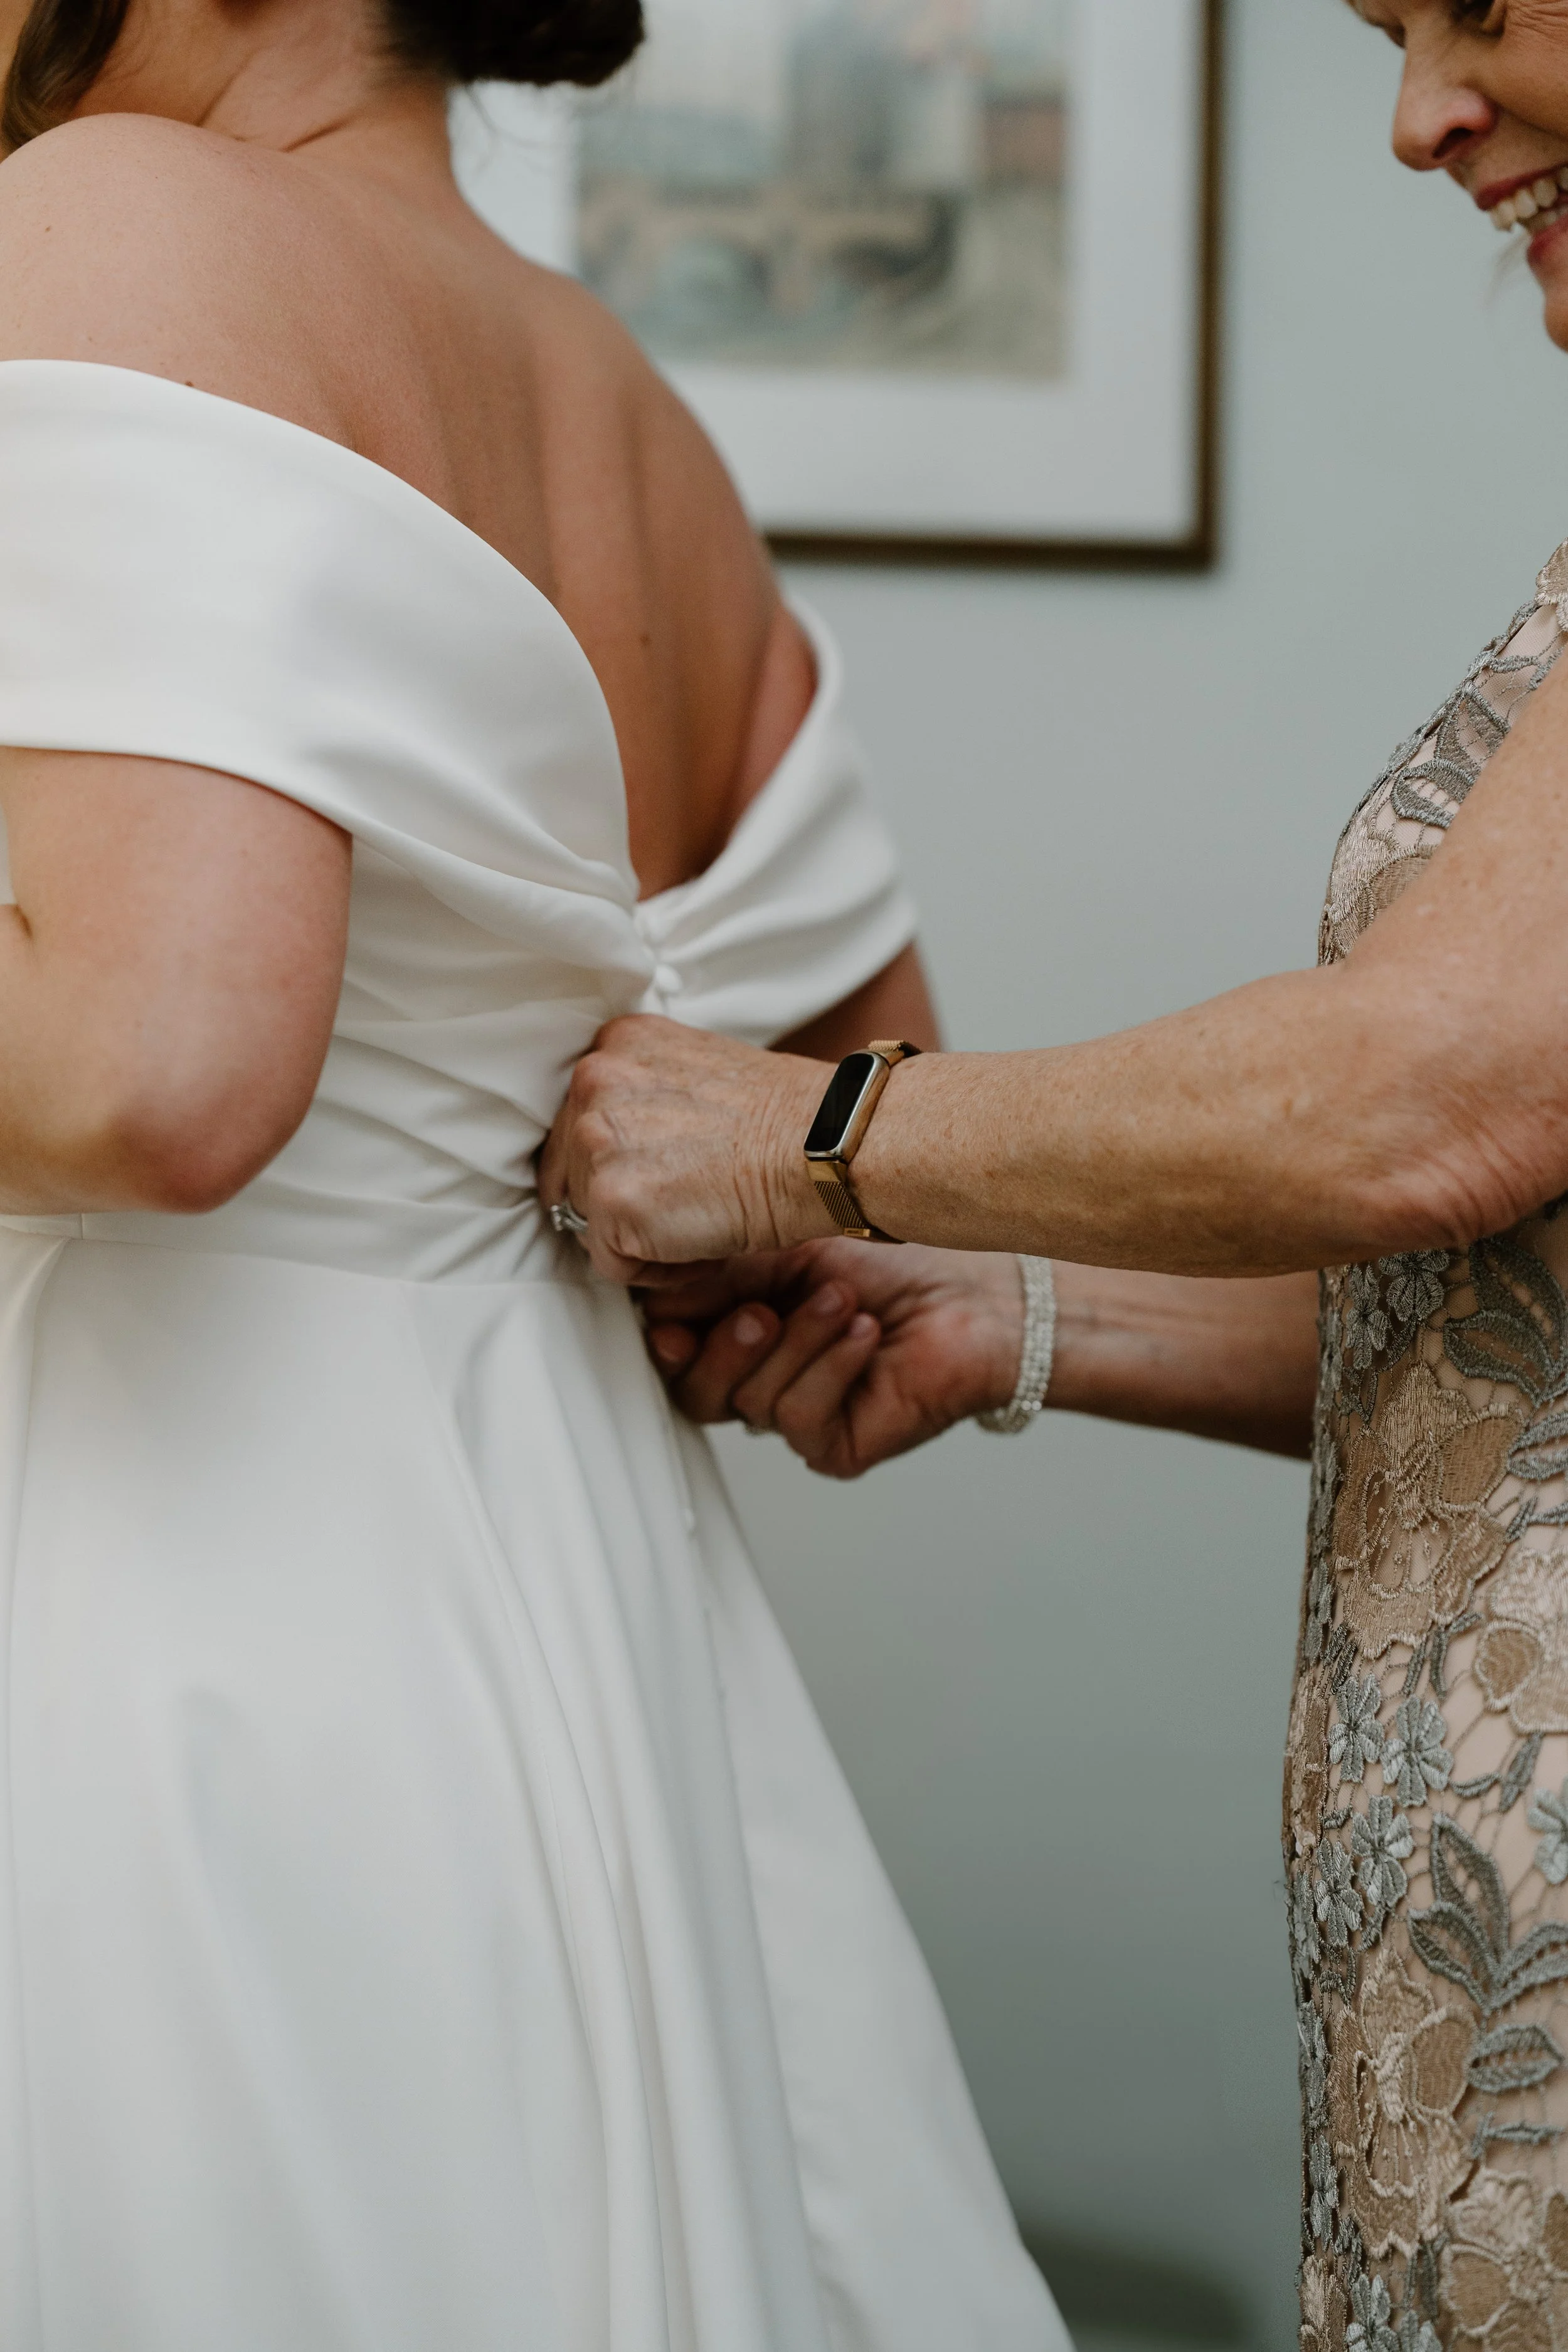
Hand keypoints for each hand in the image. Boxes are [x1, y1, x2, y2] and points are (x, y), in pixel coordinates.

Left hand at [539, 1015, 834, 1284]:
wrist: (828, 1145)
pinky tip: (705, 1246)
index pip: (579, 1121)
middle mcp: (594, 1078)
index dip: (620, 1163)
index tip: (665, 1176)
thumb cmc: (789, 1121)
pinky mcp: (609, 1200)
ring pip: (587, 1219)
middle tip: (689, 1205)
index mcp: (618, 1042)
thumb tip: (624, 1151)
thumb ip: (647, 1097)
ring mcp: (595, 1138)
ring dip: (640, 1236)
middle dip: (622, 1201)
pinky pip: (611, 1263)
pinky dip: (657, 1270)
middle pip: (573, 1171)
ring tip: (703, 1222)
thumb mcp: (700, 1075)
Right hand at [642, 1241, 1025, 1478]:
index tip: (668, 1312)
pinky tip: (862, 1335)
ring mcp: (795, 1416)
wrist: (975, 1296)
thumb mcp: (788, 1250)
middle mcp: (760, 1378)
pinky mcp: (833, 1446)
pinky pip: (799, 1418)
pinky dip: (829, 1369)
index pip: (675, 1347)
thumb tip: (656, 1286)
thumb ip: (722, 1271)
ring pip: (749, 1402)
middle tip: (758, 1310)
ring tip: (839, 1301)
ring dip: (796, 1344)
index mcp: (737, 1328)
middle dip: (720, 1348)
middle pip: (694, 1391)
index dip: (665, 1334)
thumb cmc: (895, 1265)